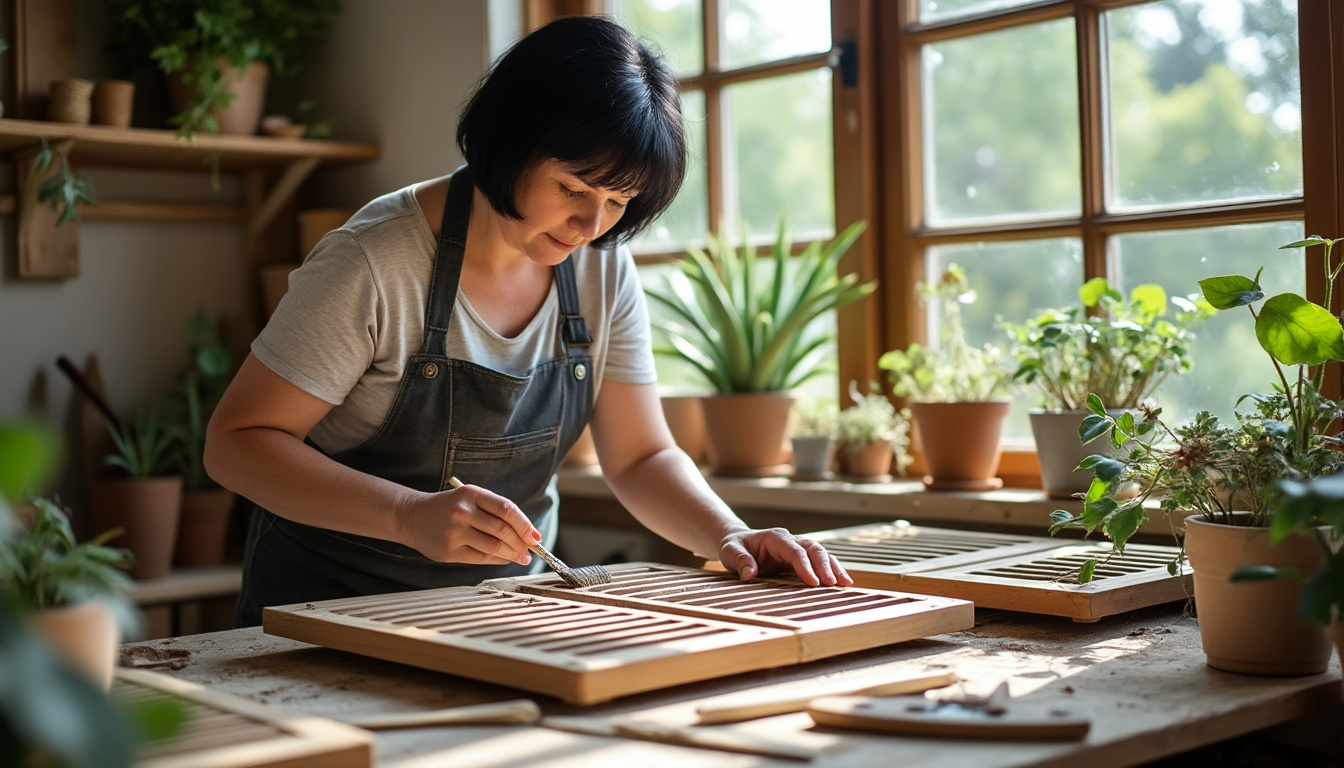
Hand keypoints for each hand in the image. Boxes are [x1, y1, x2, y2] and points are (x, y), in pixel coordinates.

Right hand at [396, 481, 539, 565]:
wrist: (413, 516)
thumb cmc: (449, 508)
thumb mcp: (471, 499)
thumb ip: (496, 513)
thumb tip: (528, 534)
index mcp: (471, 494)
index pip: (506, 509)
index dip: (525, 524)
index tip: (536, 535)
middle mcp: (462, 511)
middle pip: (502, 530)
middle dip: (522, 542)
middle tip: (532, 549)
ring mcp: (454, 532)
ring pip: (494, 546)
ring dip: (513, 554)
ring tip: (522, 557)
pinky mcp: (449, 551)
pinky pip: (481, 557)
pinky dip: (498, 560)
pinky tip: (505, 559)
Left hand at [718, 527, 852, 586]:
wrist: (738, 542)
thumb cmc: (734, 546)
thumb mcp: (730, 551)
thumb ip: (740, 560)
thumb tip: (749, 573)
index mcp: (775, 538)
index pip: (794, 550)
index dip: (804, 565)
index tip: (813, 582)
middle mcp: (790, 540)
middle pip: (813, 549)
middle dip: (824, 565)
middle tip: (832, 583)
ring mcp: (797, 548)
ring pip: (821, 554)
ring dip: (833, 567)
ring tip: (845, 583)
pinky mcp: (801, 559)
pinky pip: (819, 562)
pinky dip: (831, 570)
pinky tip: (842, 582)